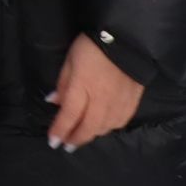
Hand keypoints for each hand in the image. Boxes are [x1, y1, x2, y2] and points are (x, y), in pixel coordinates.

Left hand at [47, 33, 144, 150]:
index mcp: (83, 87)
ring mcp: (119, 103)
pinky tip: (102, 127)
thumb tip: (54, 102)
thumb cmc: (92, 47)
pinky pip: (120, 122)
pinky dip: (108, 128)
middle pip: (88, 127)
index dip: (60, 130)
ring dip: (91, 135)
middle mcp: (102, 100)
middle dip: (75, 139)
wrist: (127, 40)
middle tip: (66, 145)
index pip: (69, 115)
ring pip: (104, 128)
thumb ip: (63, 83)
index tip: (52, 141)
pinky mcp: (132, 102)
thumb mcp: (70, 60)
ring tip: (81, 136)